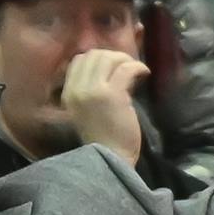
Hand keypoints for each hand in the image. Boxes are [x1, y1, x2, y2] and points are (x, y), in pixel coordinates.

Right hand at [61, 48, 148, 163]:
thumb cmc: (102, 138)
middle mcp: (77, 89)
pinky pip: (126, 68)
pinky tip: (145, 73)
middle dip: (113, 56)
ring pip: (109, 58)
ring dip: (126, 59)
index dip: (98, 58)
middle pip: (94, 55)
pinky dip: (138, 67)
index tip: (112, 66)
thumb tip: (106, 64)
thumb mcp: (86, 111)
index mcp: (68, 93)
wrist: (111, 159)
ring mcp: (94, 91)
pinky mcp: (113, 95)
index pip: (79, 60)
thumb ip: (89, 89)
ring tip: (136, 70)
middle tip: (126, 66)